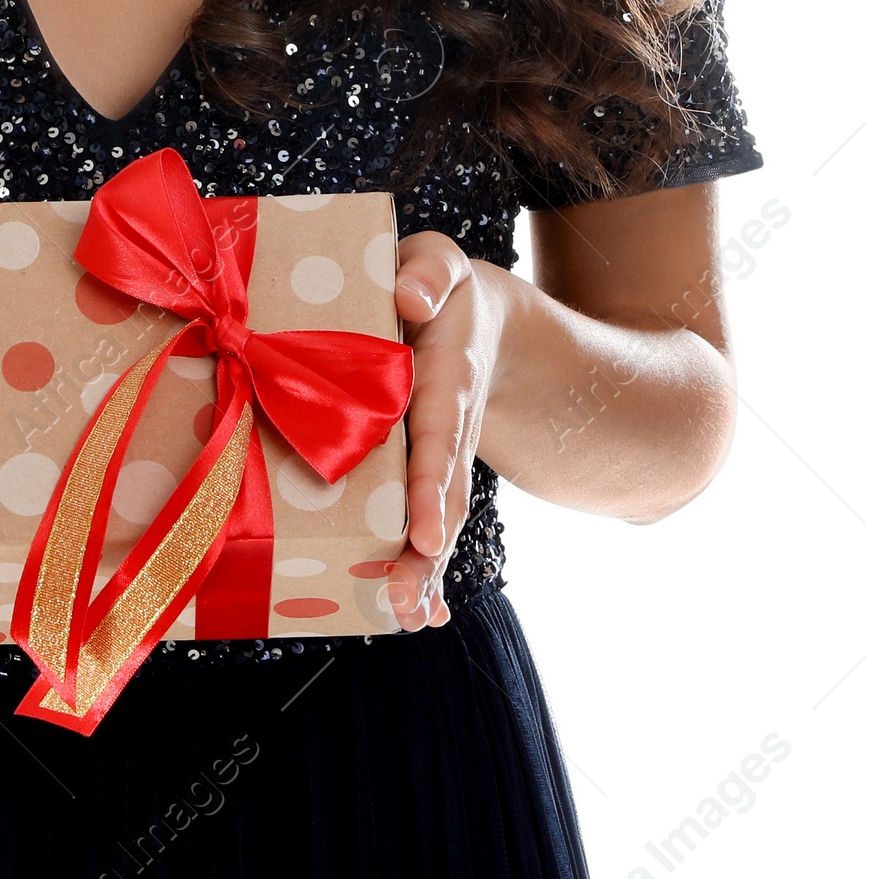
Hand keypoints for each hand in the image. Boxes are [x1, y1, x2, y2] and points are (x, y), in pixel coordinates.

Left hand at [384, 231, 506, 634]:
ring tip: (404, 616)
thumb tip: (408, 294)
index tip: (421, 532)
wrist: (477, 319)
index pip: (437, 434)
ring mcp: (445, 457)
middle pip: (442, 496)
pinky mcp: (431, 474)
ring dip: (422, 569)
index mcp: (446, 377)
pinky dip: (428, 568)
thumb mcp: (439, 262)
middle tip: (402, 601)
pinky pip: (430, 523)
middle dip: (425, 551)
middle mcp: (451, 427)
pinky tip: (421, 612)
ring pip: (439, 519)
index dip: (429, 484)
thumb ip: (428, 269)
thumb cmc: (438, 286)